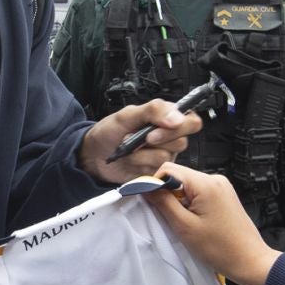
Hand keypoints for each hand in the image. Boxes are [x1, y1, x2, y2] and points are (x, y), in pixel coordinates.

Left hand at [78, 98, 202, 182]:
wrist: (93, 156)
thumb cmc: (109, 132)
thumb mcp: (127, 115)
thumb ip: (153, 111)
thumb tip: (177, 117)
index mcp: (166, 118)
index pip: (191, 121)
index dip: (180, 126)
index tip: (159, 128)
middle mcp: (169, 138)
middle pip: (181, 142)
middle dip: (158, 141)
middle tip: (142, 139)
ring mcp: (163, 156)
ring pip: (166, 157)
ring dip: (142, 153)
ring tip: (129, 149)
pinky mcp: (155, 173)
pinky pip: (155, 171)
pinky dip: (139, 165)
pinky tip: (131, 161)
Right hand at [144, 165, 279, 284]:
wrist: (249, 260)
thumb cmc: (221, 248)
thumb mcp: (184, 227)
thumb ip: (164, 203)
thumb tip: (147, 188)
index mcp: (206, 184)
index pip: (168, 170)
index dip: (155, 184)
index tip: (150, 202)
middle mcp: (215, 179)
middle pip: (178, 176)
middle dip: (168, 194)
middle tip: (169, 217)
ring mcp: (221, 187)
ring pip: (188, 185)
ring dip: (179, 201)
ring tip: (185, 223)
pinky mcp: (223, 195)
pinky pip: (199, 192)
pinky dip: (190, 204)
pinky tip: (194, 221)